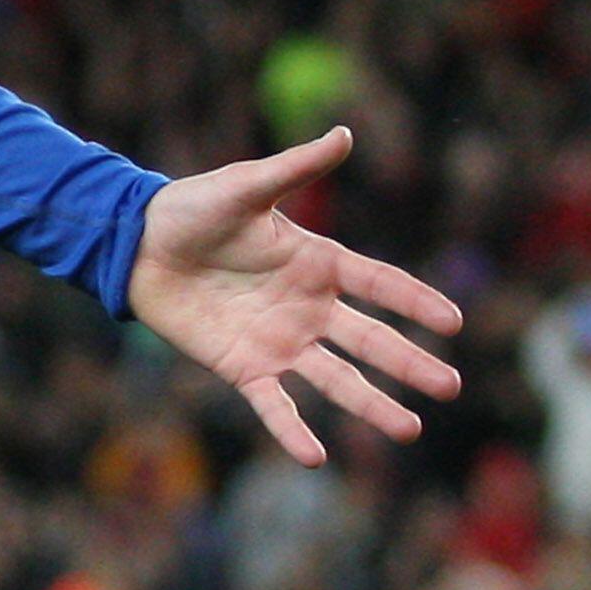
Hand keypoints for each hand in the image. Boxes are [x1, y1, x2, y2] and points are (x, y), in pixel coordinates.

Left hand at [126, 128, 464, 466]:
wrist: (136, 244)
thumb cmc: (192, 208)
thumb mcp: (247, 186)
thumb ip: (296, 168)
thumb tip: (345, 133)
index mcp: (317, 262)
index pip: (380, 284)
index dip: (415, 301)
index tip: (453, 321)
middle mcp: (308, 307)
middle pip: (370, 341)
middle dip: (410, 364)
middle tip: (451, 387)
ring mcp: (279, 340)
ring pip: (336, 380)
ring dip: (371, 405)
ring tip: (409, 430)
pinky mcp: (242, 366)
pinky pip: (273, 404)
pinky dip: (291, 429)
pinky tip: (315, 456)